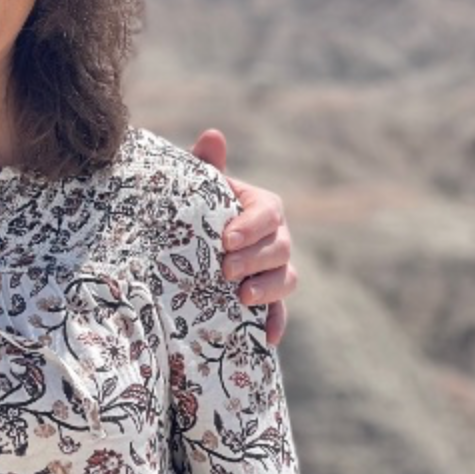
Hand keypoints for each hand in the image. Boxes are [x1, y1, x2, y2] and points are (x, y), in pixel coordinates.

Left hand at [191, 128, 296, 345]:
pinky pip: (280, 311)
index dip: (251, 226)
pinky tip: (267, 338)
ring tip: (240, 298)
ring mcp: (275, 268)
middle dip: (254, 260)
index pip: (268, 213)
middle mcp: (275, 237)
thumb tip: (213, 135)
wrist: (187, 241)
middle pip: (280, 248)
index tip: (226, 239)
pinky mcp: (268, 297)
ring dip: (267, 290)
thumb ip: (204, 164)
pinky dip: (275, 323)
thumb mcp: (197, 187)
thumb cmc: (195, 207)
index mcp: (261, 206)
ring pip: (287, 278)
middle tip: (224, 271)